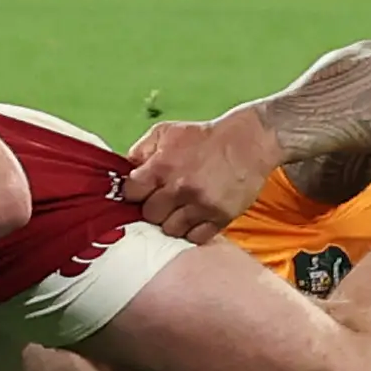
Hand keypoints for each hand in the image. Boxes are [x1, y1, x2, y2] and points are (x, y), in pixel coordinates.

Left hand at [122, 110, 277, 242]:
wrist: (248, 142)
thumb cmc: (203, 137)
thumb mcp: (166, 132)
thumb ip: (140, 151)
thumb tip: (123, 172)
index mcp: (162, 166)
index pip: (130, 193)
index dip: (133, 194)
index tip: (140, 192)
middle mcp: (179, 188)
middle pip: (149, 216)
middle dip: (153, 209)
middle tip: (162, 202)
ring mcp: (201, 205)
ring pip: (171, 231)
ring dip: (172, 222)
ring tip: (179, 211)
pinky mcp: (220, 217)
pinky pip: (196, 238)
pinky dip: (193, 231)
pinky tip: (194, 219)